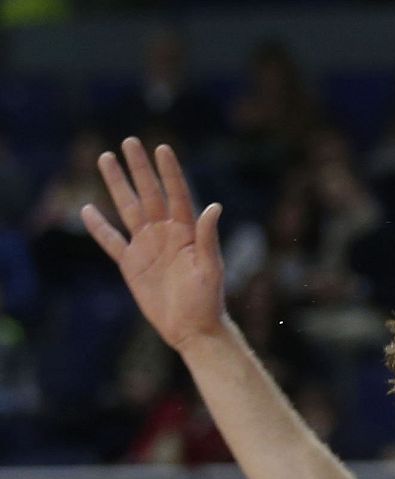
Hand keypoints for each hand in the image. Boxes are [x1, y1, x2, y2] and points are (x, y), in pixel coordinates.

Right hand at [80, 137, 227, 352]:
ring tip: (106, 159)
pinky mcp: (131, 264)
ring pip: (128, 209)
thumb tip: (214, 207)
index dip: (169, 172)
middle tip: (129, 141)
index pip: (177, 194)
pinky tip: (87, 209)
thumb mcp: (211, 269)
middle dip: (139, 169)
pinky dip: (99, 227)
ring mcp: (147, 247)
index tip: (162, 148)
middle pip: (149, 194)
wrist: (192, 329)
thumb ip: (208, 238)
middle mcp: (165, 234)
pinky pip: (111, 241)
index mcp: (186, 232)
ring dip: (117, 185)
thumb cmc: (208, 301)